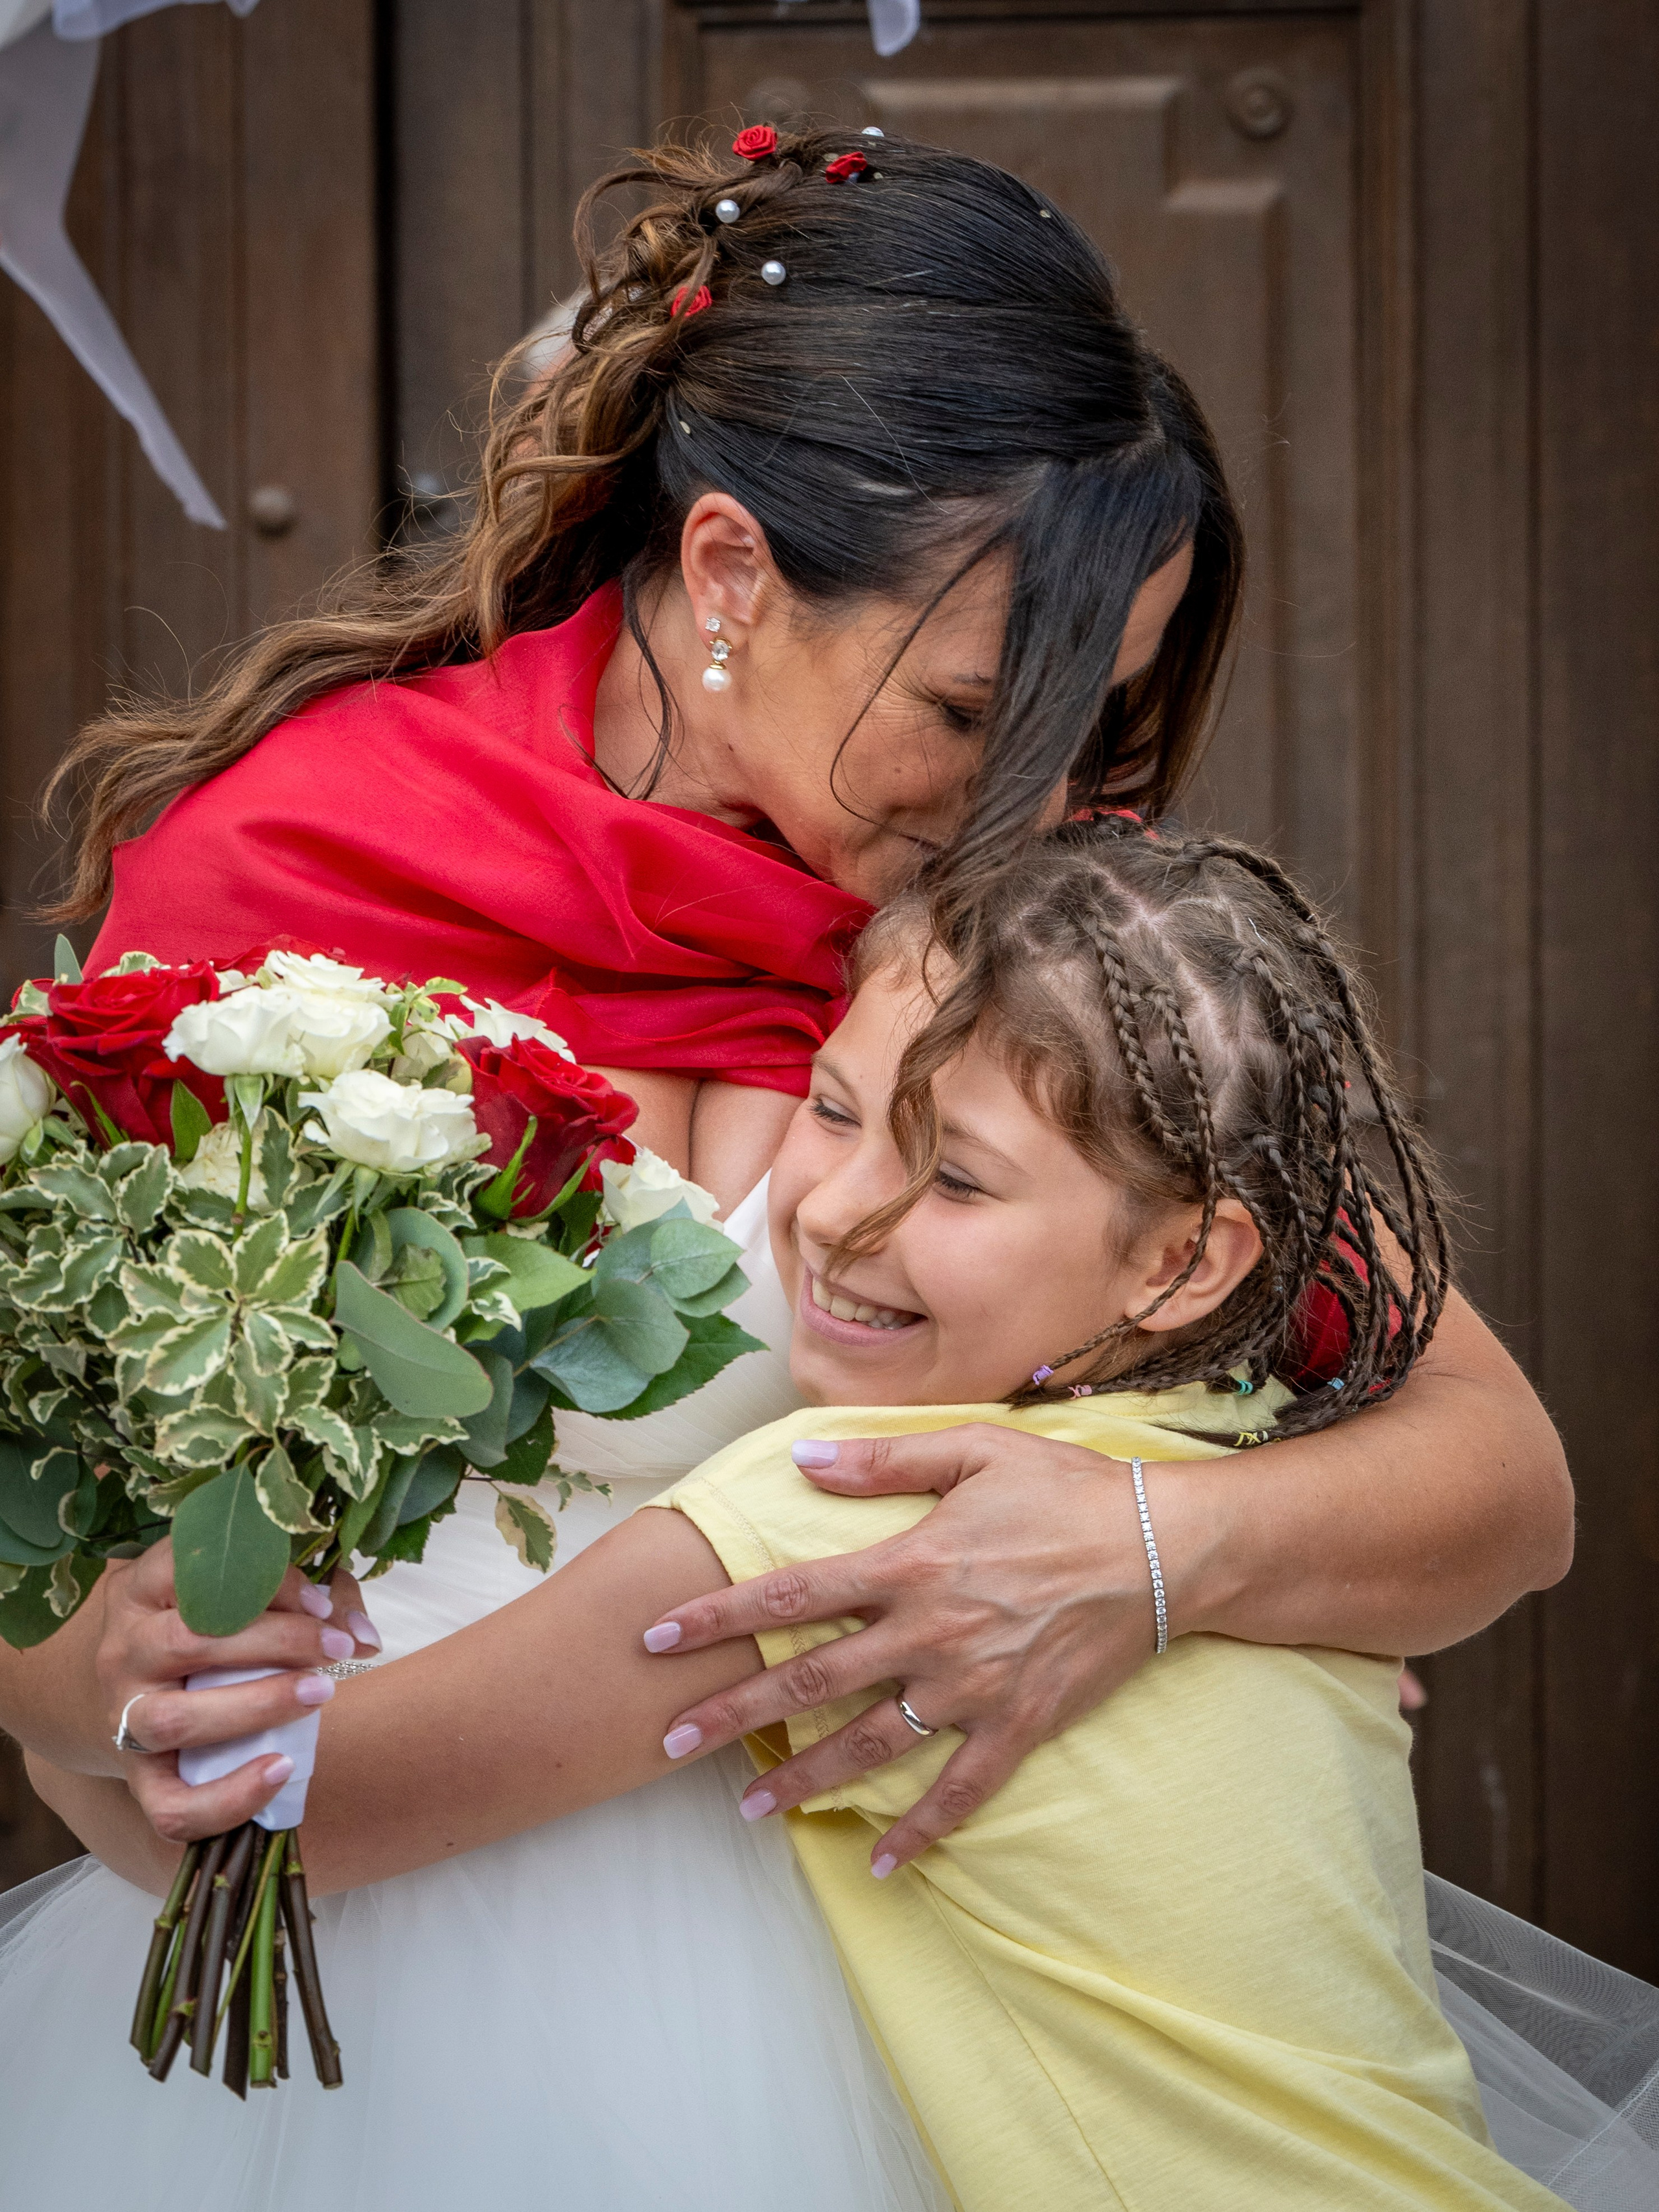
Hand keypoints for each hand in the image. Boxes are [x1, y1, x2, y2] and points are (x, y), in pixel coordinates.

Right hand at [96, 1538, 379, 1841]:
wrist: (137, 1687)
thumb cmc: (212, 1629)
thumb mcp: (249, 1595)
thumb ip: (314, 1603)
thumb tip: (364, 1638)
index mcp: (144, 1591)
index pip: (192, 1572)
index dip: (265, 1584)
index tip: (321, 1602)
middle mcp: (124, 1651)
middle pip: (188, 1642)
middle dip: (275, 1643)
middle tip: (335, 1649)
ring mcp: (122, 1719)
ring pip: (174, 1720)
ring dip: (256, 1707)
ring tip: (318, 1693)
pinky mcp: (138, 1782)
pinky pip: (171, 1807)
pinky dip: (228, 1798)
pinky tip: (280, 1769)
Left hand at [644, 1425, 1168, 1872]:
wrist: (1165, 1550)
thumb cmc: (1066, 1490)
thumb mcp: (973, 1451)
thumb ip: (881, 1462)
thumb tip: (800, 1459)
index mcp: (911, 1564)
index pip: (791, 1595)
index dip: (716, 1617)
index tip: (653, 1640)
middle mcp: (929, 1633)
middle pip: (809, 1681)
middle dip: (731, 1713)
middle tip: (665, 1742)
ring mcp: (973, 1689)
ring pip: (869, 1746)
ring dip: (803, 1780)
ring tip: (747, 1808)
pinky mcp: (1018, 1727)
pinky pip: (959, 1793)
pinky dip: (917, 1832)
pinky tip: (877, 1863)